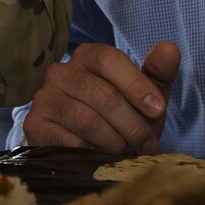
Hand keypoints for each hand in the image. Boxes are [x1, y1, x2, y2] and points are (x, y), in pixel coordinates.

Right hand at [23, 41, 179, 152]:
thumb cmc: (123, 113)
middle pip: (101, 94)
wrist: (89, 144)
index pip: (109, 60)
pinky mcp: (34, 124)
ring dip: (115, 141)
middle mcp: (60, 71)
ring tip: (127, 150)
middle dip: (131, 123)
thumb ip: (158, 72)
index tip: (158, 110)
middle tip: (148, 142)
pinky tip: (102, 155)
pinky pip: (68, 140)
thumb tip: (170, 48)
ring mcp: (44, 98)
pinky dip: (93, 152)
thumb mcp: (145, 94)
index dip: (136, 85)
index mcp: (87, 55)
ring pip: (86, 119)